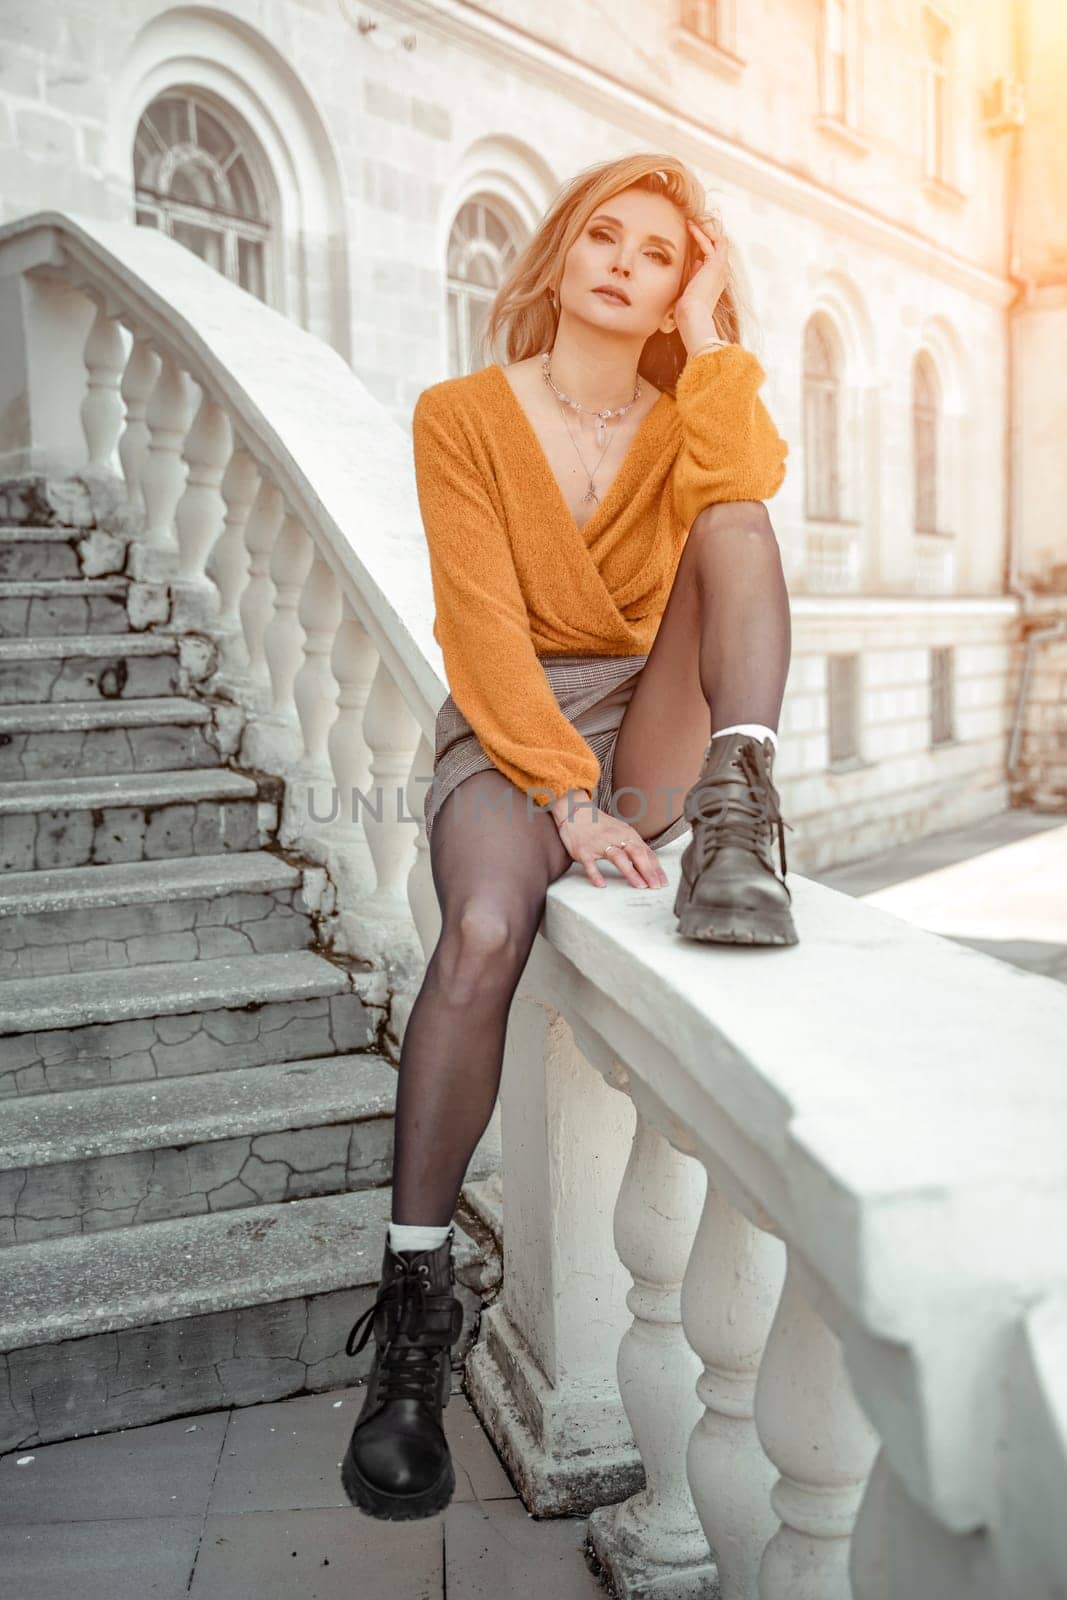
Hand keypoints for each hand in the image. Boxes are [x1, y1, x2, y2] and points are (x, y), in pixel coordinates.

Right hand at [550, 792, 668, 890]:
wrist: (574, 812)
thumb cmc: (600, 824)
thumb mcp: (621, 831)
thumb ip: (635, 847)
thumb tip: (652, 864)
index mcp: (627, 834)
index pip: (646, 853)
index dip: (656, 868)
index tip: (663, 882)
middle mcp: (616, 837)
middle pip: (636, 854)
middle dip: (648, 871)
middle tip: (656, 886)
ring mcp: (599, 844)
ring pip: (618, 858)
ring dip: (631, 872)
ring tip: (640, 885)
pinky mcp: (583, 850)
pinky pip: (590, 864)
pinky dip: (595, 874)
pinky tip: (601, 884)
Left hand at [674, 218, 728, 352]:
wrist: (692, 317)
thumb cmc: (686, 311)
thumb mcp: (688, 289)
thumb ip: (691, 277)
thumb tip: (692, 264)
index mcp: (714, 279)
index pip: (713, 254)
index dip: (703, 242)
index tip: (689, 233)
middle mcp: (720, 272)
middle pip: (719, 244)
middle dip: (707, 232)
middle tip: (692, 222)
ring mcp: (719, 268)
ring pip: (719, 240)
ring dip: (706, 229)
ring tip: (692, 221)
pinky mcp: (715, 265)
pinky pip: (712, 243)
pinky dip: (701, 234)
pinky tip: (690, 227)